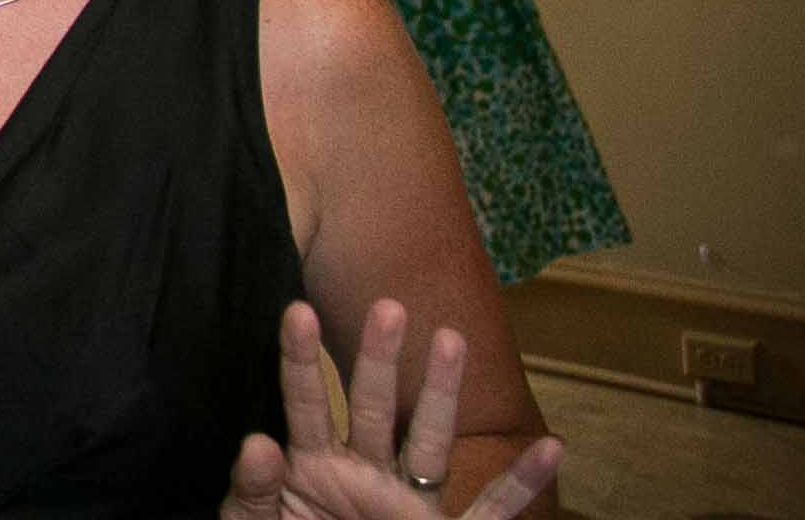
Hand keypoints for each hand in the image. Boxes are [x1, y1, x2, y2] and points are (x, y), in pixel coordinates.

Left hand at [220, 299, 562, 519]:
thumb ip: (252, 489)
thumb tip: (259, 442)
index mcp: (310, 464)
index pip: (304, 402)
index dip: (299, 357)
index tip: (295, 308)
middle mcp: (363, 472)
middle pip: (373, 407)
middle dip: (379, 358)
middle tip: (387, 305)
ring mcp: (405, 502)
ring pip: (430, 442)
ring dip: (443, 393)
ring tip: (452, 338)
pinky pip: (489, 512)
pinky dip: (521, 484)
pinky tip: (551, 446)